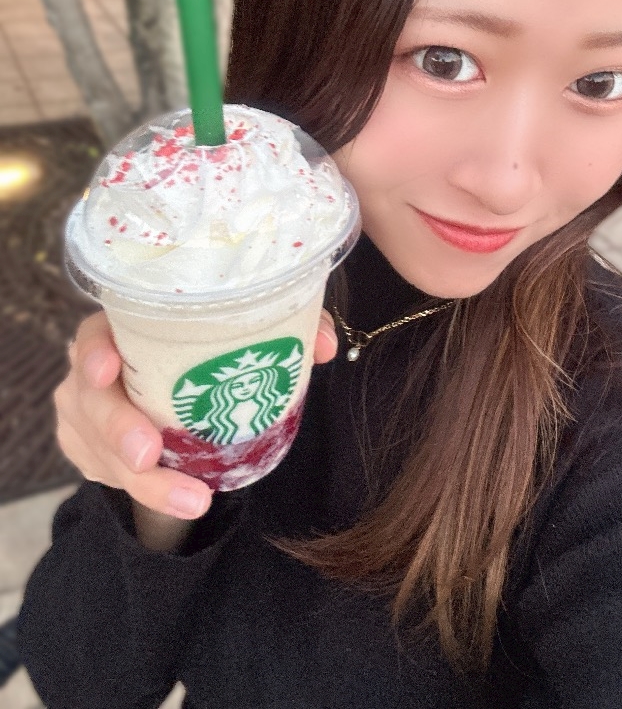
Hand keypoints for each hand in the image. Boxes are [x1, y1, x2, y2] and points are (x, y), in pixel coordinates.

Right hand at [55, 311, 338, 520]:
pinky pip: (110, 477)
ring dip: (146, 480)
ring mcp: (89, 417)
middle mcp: (96, 373)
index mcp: (124, 330)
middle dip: (117, 428)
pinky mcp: (94, 454)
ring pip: (101, 450)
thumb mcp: (244, 334)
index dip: (94, 350)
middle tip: (148, 454)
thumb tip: (323, 345)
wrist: (180, 393)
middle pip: (90, 400)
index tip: (108, 368)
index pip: (94, 332)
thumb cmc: (208, 352)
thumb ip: (285, 329)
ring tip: (192, 499)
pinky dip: (151, 493)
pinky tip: (185, 501)